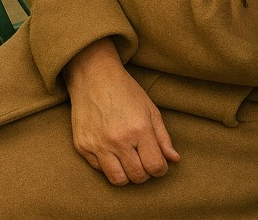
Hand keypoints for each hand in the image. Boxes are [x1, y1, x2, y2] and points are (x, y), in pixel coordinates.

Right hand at [63, 38, 179, 184]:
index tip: (159, 163)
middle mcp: (119, 140)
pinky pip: (100, 170)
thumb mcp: (150, 109)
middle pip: (138, 176)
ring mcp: (98, 145)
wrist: (93, 77)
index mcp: (139, 129)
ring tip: (130, 161)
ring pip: (118, 180)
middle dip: (145, 173)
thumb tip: (174, 159)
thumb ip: (163, 137)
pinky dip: (109, 166)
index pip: (155, 166)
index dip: (161, 169)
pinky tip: (112, 151)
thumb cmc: (125, 91)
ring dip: (128, 175)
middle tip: (144, 160)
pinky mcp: (83, 147)